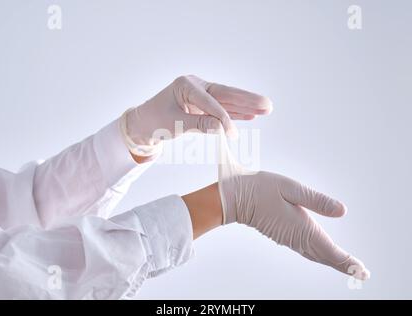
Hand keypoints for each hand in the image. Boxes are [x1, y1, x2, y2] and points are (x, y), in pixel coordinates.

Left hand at [124, 75, 272, 147]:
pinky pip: (222, 109)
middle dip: (247, 100)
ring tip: (266, 109)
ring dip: (246, 106)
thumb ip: (198, 125)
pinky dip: (235, 114)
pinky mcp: (203, 105)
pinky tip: (250, 115)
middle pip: (226, 94)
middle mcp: (196, 86)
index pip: (211, 101)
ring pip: (227, 101)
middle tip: (267, 104)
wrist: (144, 124)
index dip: (223, 118)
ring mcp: (201, 95)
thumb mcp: (174, 123)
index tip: (232, 134)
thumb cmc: (154, 121)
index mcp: (186, 85)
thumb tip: (221, 128)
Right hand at [219, 170, 369, 279]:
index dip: (347, 261)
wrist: (235, 198)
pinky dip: (320, 255)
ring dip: (333, 261)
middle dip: (344, 265)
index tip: (362, 271)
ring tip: (348, 265)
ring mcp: (289, 238)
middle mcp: (297, 237)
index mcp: (302, 227)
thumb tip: (342, 211)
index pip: (330, 251)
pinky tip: (324, 254)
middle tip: (362, 273)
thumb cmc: (261, 189)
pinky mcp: (283, 235)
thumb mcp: (291, 189)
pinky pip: (306, 250)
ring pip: (316, 255)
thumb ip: (317, 201)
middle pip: (325, 257)